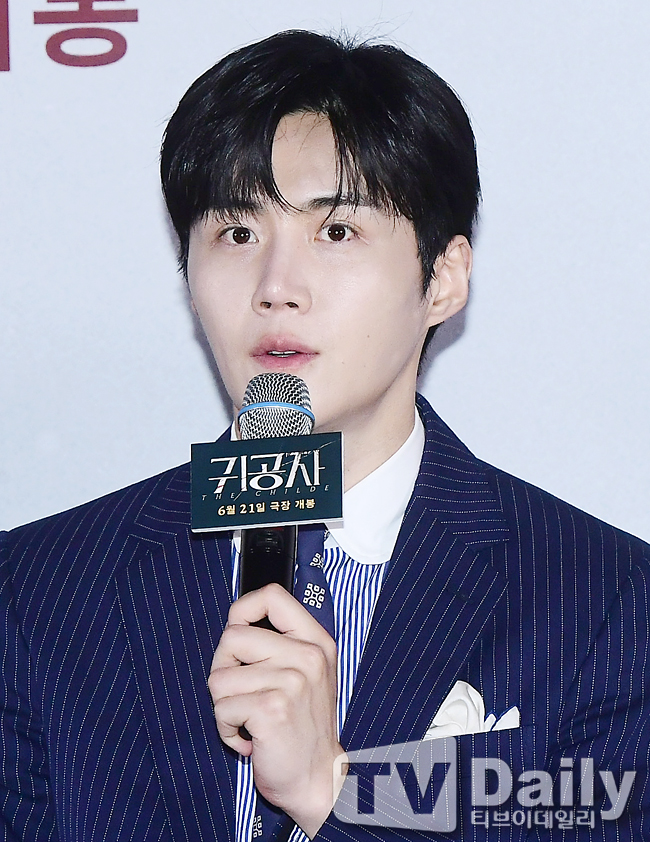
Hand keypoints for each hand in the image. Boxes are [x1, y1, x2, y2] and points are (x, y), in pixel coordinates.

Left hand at [208, 583, 345, 837]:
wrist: (317, 779)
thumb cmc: (303, 727)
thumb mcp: (308, 673)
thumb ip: (281, 643)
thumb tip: (237, 621)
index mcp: (316, 641)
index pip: (272, 596)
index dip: (243, 610)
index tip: (238, 632)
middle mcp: (307, 656)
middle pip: (232, 636)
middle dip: (223, 667)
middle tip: (240, 693)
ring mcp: (291, 681)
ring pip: (220, 676)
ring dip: (224, 705)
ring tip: (248, 719)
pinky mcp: (272, 709)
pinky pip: (222, 707)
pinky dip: (226, 729)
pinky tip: (248, 738)